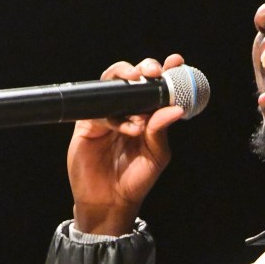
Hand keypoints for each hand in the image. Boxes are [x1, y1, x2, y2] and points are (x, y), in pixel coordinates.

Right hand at [67, 53, 185, 234]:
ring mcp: (107, 115)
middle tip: (152, 71)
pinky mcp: (88, 124)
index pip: (157, 88)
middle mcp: (127, 110)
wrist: (110, 201)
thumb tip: (175, 109)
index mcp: (148, 115)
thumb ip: (161, 131)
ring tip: (139, 82)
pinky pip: (100, 110)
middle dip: (144, 68)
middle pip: (133, 77)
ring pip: (113, 85)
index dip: (166, 72)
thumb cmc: (136, 180)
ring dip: (126, 79)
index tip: (176, 62)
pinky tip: (130, 129)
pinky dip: (116, 116)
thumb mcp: (156, 156)